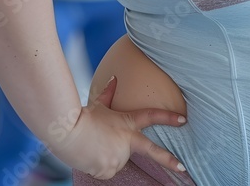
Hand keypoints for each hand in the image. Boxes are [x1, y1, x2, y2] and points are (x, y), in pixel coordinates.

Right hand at [60, 76, 187, 178]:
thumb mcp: (98, 104)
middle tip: (183, 169)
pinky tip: (90, 156)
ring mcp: (119, 157)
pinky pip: (107, 171)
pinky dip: (100, 166)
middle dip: (169, 161)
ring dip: (109, 156)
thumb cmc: (81, 117)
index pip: (151, 117)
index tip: (183, 120)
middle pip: (151, 152)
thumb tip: (113, 78)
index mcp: (127, 123)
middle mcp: (127, 141)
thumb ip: (109, 94)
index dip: (168, 118)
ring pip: (119, 161)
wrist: (66, 132)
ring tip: (94, 146)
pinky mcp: (108, 169)